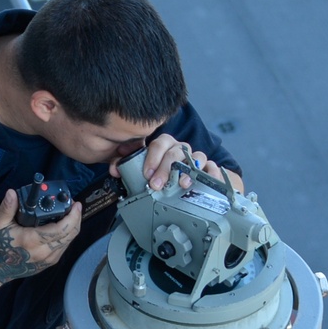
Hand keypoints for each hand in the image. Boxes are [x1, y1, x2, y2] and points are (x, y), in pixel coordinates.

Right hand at [0, 188, 82, 283]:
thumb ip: (7, 208)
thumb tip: (12, 193)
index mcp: (33, 241)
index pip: (61, 229)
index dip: (72, 216)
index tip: (75, 204)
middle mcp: (44, 252)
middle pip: (70, 235)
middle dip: (76, 218)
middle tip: (74, 206)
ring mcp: (48, 259)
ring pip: (69, 242)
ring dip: (72, 227)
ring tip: (70, 214)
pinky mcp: (49, 263)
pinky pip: (64, 247)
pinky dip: (66, 236)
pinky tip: (63, 226)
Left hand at [110, 134, 244, 193]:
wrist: (185, 181)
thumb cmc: (163, 173)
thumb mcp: (143, 168)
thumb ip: (128, 166)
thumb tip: (114, 169)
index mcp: (165, 146)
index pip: (160, 144)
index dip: (153, 157)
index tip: (146, 173)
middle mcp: (181, 150)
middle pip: (176, 151)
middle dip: (166, 168)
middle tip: (157, 184)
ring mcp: (196, 158)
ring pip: (195, 156)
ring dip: (187, 170)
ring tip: (182, 183)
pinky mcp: (209, 169)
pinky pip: (213, 166)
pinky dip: (211, 172)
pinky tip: (205, 179)